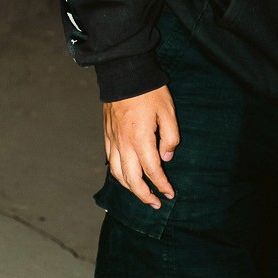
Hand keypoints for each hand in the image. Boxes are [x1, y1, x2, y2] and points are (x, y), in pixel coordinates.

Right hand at [103, 86, 178, 208]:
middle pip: (131, 179)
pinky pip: (110, 160)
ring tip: (141, 193)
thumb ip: (170, 138)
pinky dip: (117, 172)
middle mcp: (124, 144)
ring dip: (129, 188)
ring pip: (117, 173)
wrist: (124, 74)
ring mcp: (113, 140)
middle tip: (156, 203)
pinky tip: (125, 175)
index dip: (162, 185)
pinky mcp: (107, 134)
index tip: (170, 193)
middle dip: (144, 195)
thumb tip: (166, 158)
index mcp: (141, 139)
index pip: (152, 171)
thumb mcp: (169, 112)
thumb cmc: (149, 92)